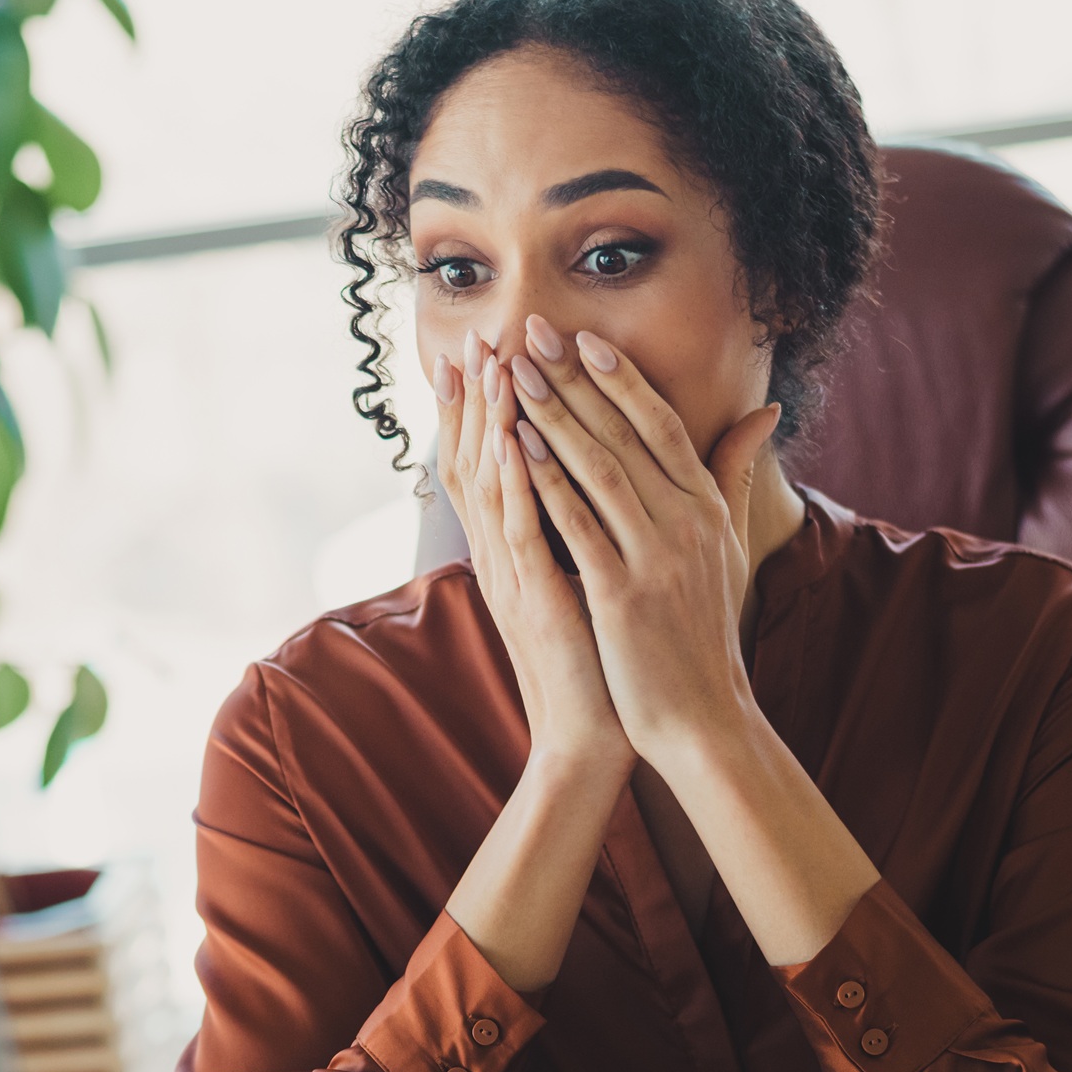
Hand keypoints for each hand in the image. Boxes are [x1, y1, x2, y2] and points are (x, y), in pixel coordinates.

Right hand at [431, 336, 629, 788]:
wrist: (594, 732)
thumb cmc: (598, 657)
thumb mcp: (590, 577)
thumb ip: (586, 527)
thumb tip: (596, 485)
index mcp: (514, 548)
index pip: (491, 463)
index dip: (484, 407)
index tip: (484, 351)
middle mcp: (501, 554)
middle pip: (477, 461)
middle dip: (476, 398)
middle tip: (474, 338)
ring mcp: (511, 574)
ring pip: (491, 483)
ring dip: (490, 421)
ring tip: (490, 364)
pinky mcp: (533, 597)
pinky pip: (517, 528)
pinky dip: (516, 478)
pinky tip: (515, 437)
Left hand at [497, 313, 781, 771]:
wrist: (704, 718)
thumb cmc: (704, 633)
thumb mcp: (727, 546)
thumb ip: (733, 474)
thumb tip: (764, 410)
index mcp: (706, 507)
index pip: (660, 424)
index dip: (620, 377)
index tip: (582, 335)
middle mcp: (686, 523)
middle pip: (624, 433)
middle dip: (574, 378)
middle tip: (532, 330)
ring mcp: (655, 557)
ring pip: (598, 468)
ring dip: (555, 414)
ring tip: (516, 370)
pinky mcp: (622, 595)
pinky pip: (577, 525)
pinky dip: (545, 481)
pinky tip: (514, 446)